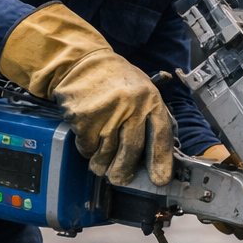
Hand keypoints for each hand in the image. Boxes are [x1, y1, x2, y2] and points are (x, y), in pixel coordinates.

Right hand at [0, 2, 177, 185]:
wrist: (81, 63)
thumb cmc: (116, 81)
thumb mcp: (143, 91)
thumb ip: (151, 117)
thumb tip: (159, 154)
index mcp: (150, 100)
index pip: (160, 136)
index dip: (161, 161)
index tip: (159, 180)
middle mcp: (131, 106)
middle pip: (131, 151)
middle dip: (124, 171)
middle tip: (120, 179)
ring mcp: (107, 112)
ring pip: (107, 153)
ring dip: (102, 164)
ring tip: (101, 163)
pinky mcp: (84, 117)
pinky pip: (88, 147)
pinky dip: (88, 149)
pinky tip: (89, 139)